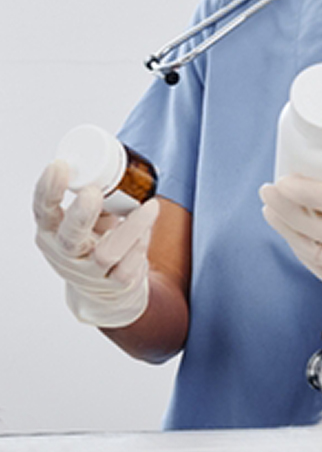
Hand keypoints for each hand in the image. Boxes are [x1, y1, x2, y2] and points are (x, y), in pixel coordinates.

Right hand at [34, 160, 158, 327]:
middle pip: (69, 237)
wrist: (105, 292)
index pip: (42, 209)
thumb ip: (93, 197)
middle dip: (81, 214)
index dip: (48, 188)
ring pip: (108, 252)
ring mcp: (89, 273)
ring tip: (149, 206)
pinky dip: (142, 245)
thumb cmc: (94, 243)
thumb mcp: (86, 220)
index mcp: (51, 231)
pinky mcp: (114, 285)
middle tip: (93, 192)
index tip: (60, 164)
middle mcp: (65, 254)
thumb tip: (110, 159)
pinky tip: (148, 231)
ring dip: (131, 228)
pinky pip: (130, 265)